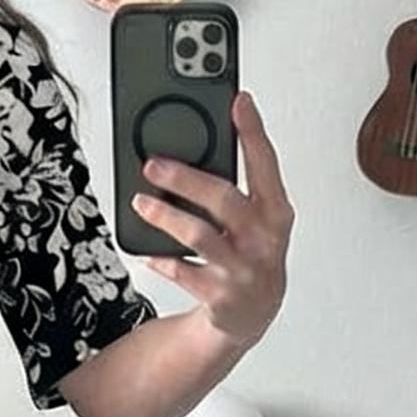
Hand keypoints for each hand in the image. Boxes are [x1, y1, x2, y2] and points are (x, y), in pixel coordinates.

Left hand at [133, 91, 293, 351]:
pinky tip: (147, 249)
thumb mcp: (257, 218)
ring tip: (141, 202)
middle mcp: (263, 239)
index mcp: (275, 211)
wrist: (252, 315)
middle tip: (153, 164)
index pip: (266, 164)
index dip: (253, 132)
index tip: (239, 101)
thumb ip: (239, 186)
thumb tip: (196, 148)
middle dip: (185, 178)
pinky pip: (183, 272)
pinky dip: (162, 259)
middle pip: (223, 199)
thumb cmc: (250, 254)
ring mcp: (241, 270)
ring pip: (198, 236)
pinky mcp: (220, 296)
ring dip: (165, 216)